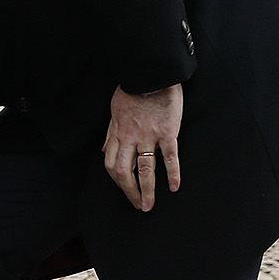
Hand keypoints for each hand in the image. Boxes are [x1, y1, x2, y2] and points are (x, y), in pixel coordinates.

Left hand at [103, 84, 182, 212]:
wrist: (150, 73)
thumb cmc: (132, 90)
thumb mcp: (114, 110)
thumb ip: (110, 133)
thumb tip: (104, 150)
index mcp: (118, 133)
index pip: (111, 165)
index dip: (117, 182)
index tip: (125, 192)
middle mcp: (130, 138)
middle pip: (125, 172)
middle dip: (130, 193)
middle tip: (139, 206)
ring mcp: (148, 136)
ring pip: (145, 169)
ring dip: (147, 191)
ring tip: (150, 205)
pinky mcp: (167, 131)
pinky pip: (169, 157)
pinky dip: (172, 174)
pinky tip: (174, 187)